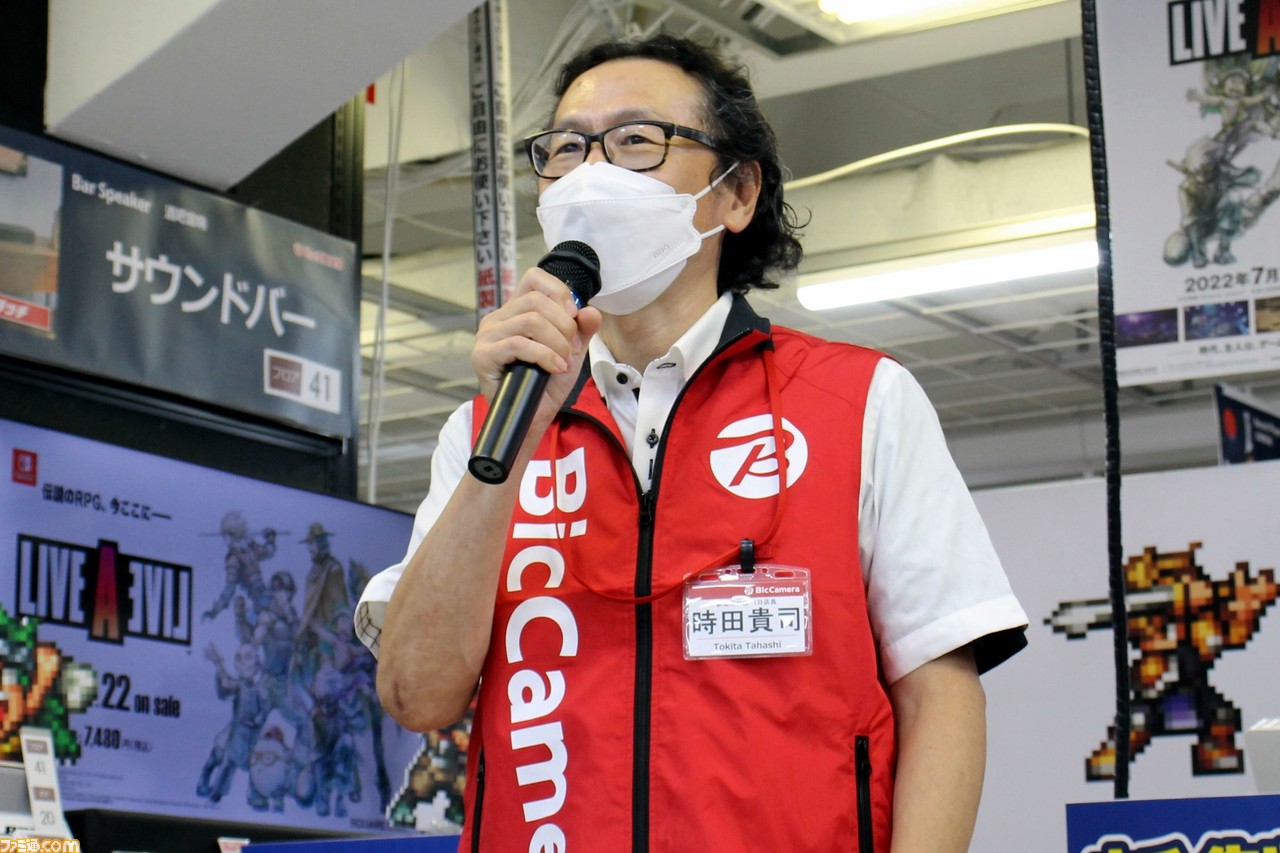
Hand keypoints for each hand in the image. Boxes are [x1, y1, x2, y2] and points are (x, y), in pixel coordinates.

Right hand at [472, 266, 601, 431]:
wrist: (532, 419)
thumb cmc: (546, 384)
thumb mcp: (571, 352)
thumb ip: (582, 330)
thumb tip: (590, 311)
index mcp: (516, 311)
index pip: (534, 278)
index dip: (559, 291)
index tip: (574, 315)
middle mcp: (498, 318)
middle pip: (536, 300)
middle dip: (564, 325)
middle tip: (572, 349)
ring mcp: (487, 336)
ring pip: (530, 321)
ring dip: (557, 342)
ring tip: (564, 362)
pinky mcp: (483, 355)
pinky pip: (518, 344)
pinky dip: (545, 355)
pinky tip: (555, 368)